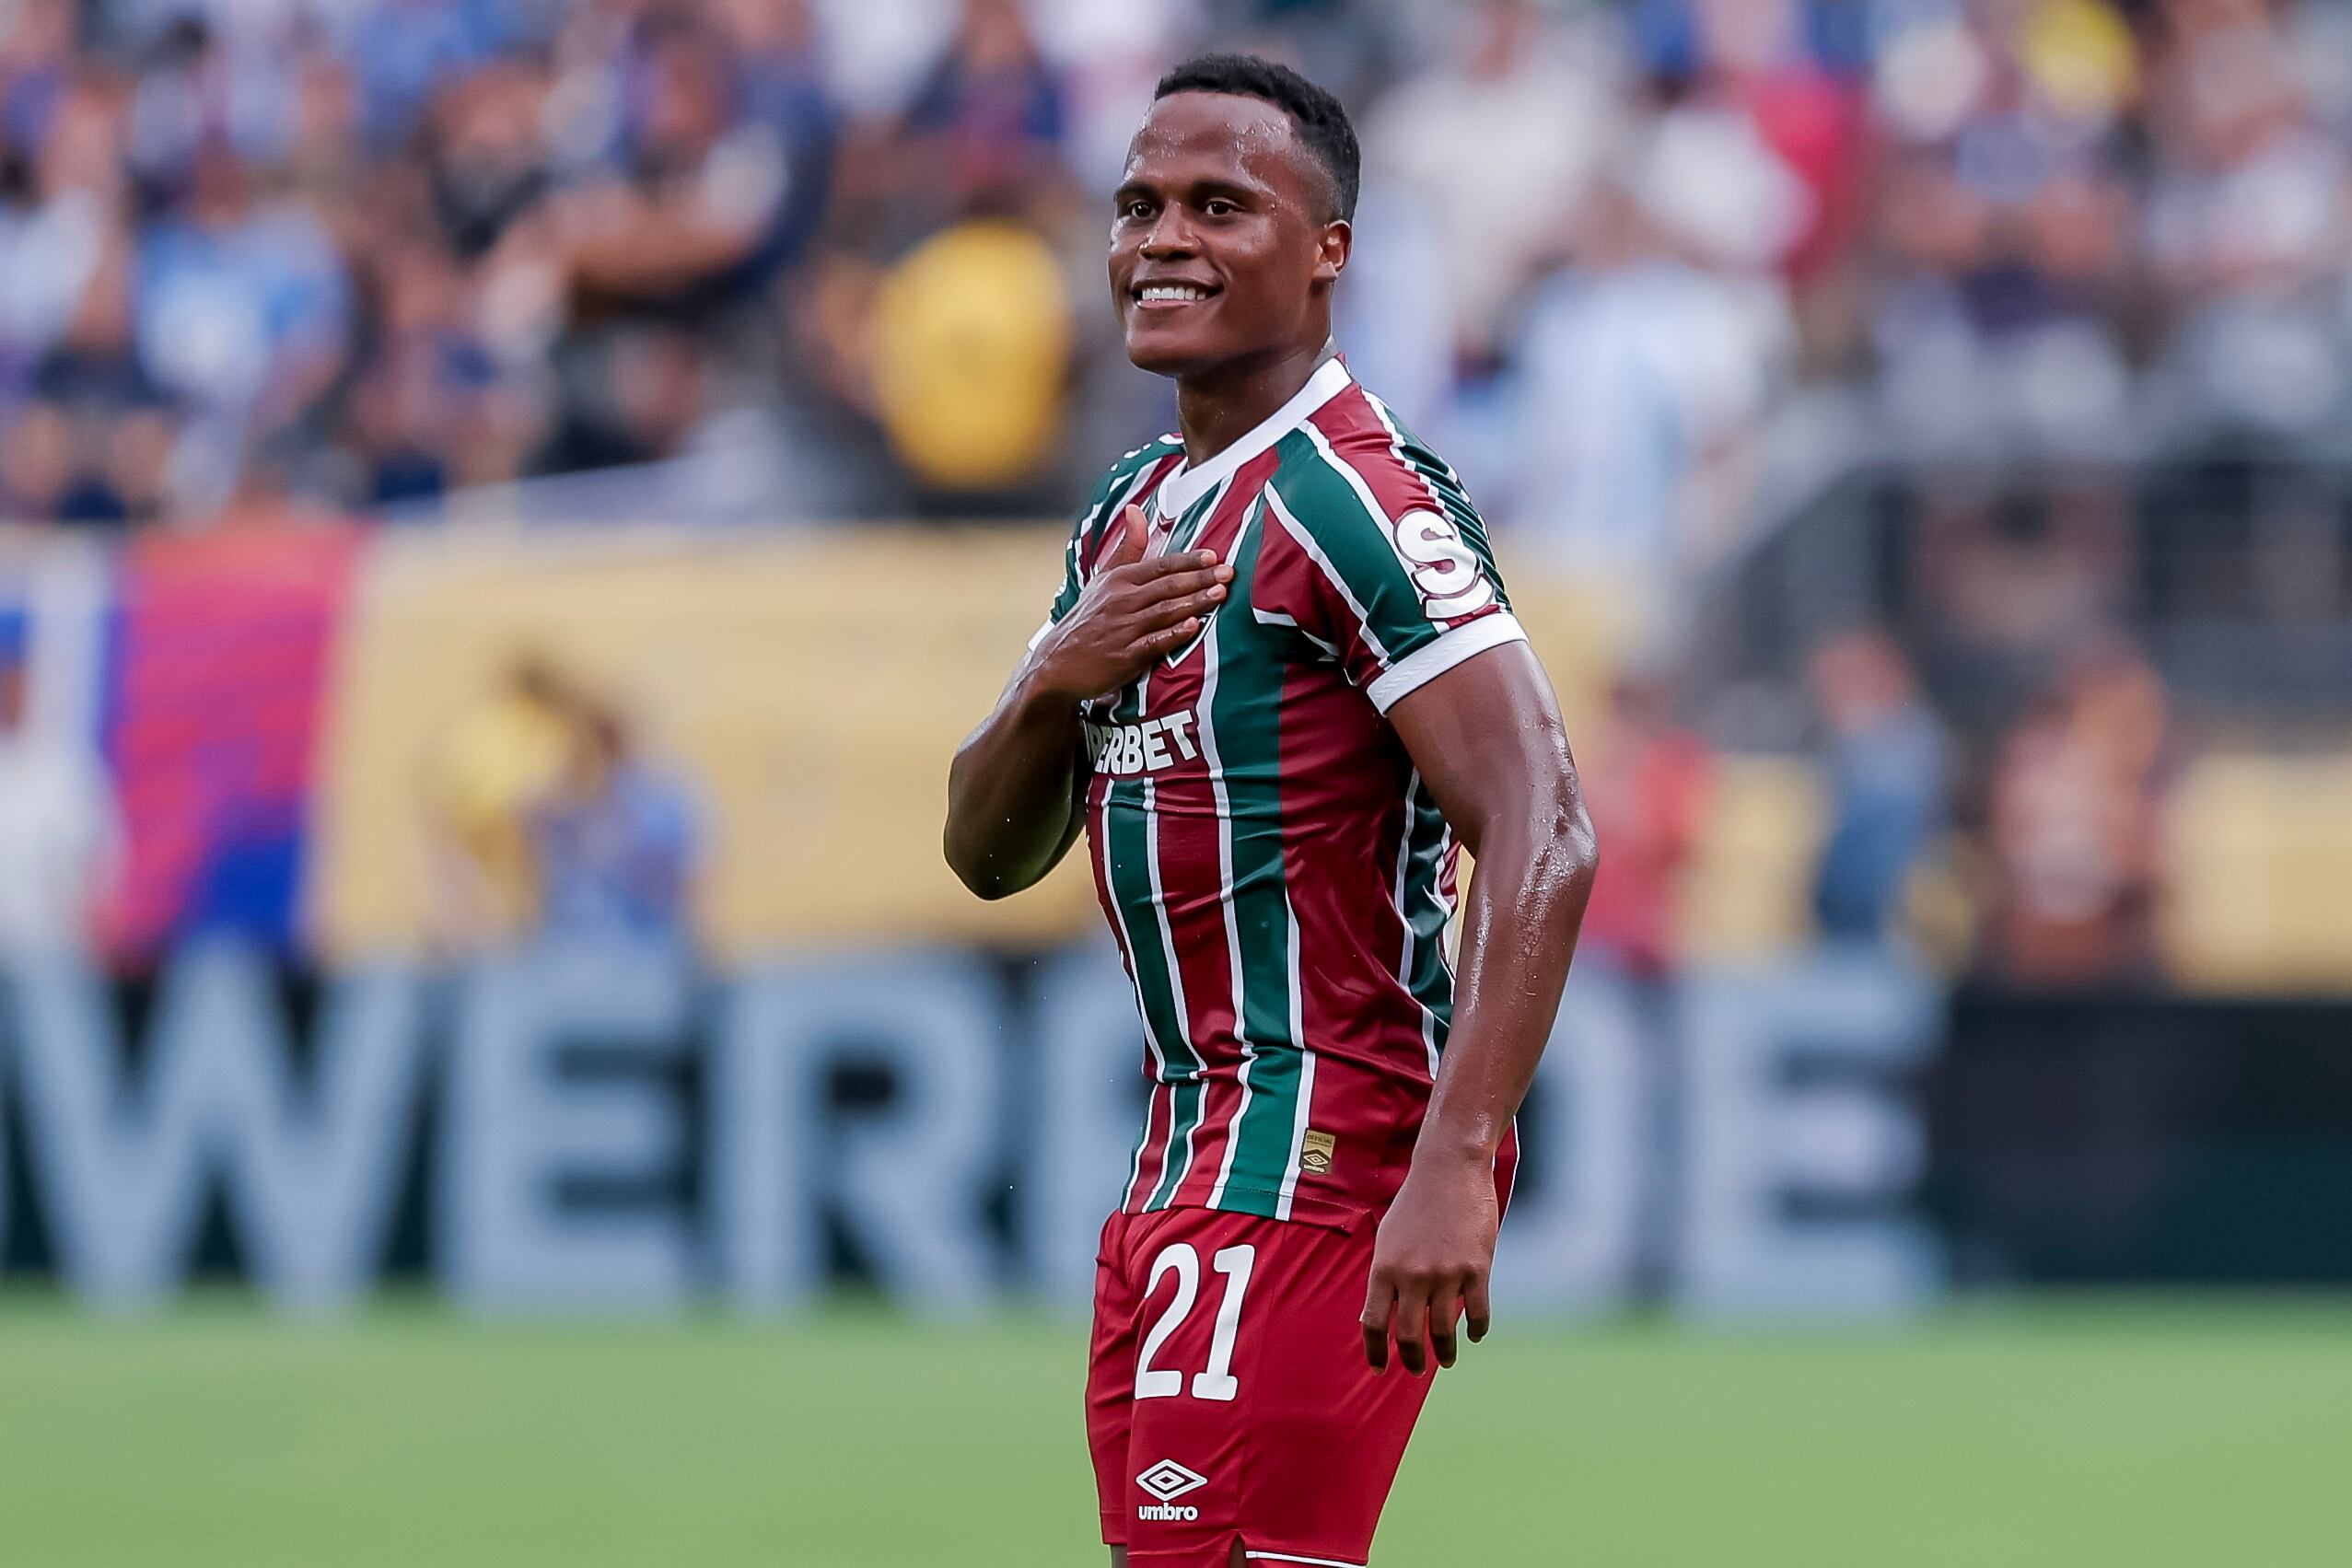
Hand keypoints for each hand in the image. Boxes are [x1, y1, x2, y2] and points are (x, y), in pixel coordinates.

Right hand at [1029, 506, 1230, 703]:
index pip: (1160, 566)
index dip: (1188, 561)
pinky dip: (1173, 634)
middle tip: (1229, 573)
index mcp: (1118, 580)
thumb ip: (1127, 547)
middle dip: (1200, 579)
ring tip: (1220, 594)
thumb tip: (1136, 509)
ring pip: (1164, 611)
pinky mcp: (1124, 657)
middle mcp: (1121, 601)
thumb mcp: (1103, 579)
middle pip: (1167, 586)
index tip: (1213, 556)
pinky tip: (1193, 627)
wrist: (1058, 662)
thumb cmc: (1088, 618)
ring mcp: (1123, 629)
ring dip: (1194, 602)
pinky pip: (1153, 643)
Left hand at [1360, 1154, 1498, 1375]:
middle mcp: (1412, 1275)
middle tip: (1416, 1369)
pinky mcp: (1476, 1268)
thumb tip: (1372, 1319)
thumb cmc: (1414, 1204)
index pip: (1374, 1323)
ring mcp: (1446, 1274)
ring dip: (1445, 1352)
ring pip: (1443, 1331)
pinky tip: (1473, 1334)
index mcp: (1384, 1268)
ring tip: (1446, 1359)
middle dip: (1412, 1360)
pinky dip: (1476, 1329)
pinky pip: (1477, 1313)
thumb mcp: (1386, 1239)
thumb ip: (1383, 1279)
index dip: (1375, 1351)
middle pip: (1409, 1335)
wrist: (1449, 1170)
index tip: (1380, 1369)